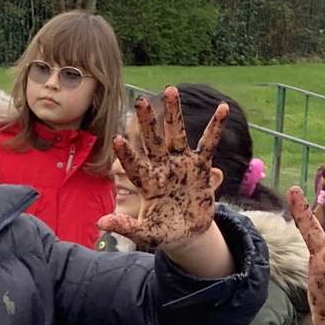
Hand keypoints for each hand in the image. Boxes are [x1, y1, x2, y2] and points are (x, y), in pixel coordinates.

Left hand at [98, 91, 225, 250]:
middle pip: (152, 141)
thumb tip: (100, 223)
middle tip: (140, 100)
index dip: (127, 154)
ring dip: (174, 114)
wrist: (188, 235)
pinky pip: (209, 144)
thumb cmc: (163, 233)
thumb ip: (125, 227)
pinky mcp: (201, 167)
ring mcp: (181, 164)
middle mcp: (162, 168)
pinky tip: (224, 107)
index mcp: (147, 183)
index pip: (134, 165)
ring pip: (177, 135)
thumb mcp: (145, 234)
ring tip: (171, 89)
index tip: (117, 139)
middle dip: (147, 122)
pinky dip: (216, 127)